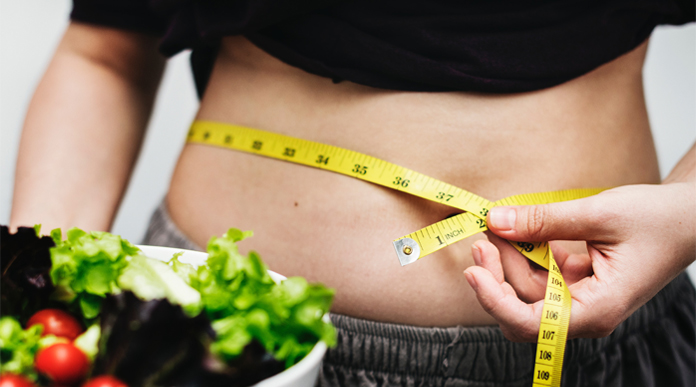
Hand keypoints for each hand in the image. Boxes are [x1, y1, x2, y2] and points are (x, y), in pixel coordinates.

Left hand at [463, 182, 695, 341]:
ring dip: (508, 256)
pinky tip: (517, 228)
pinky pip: (540, 272)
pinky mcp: (575, 280)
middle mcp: (584, 312)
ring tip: (498, 223)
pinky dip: (525, 251)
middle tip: (484, 233)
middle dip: (497, 272)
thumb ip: (543, 220)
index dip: (495, 300)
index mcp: (596, 310)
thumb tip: (495, 220)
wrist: (689, 216)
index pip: (530, 324)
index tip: (473, 271)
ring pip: (526, 287)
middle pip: (521, 307)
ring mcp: (579, 297)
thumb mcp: (598, 214)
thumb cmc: (657, 220)